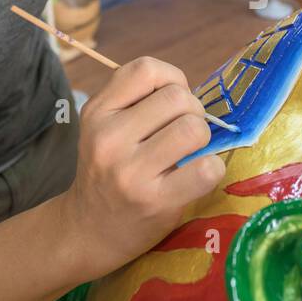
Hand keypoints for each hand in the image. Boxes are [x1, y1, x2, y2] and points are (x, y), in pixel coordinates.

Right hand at [62, 57, 225, 278]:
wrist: (89, 231)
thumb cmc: (109, 172)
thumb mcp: (104, 127)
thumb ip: (138, 101)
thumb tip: (193, 93)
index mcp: (97, 112)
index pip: (146, 69)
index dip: (171, 79)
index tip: (170, 103)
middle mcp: (109, 138)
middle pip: (178, 98)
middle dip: (192, 111)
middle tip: (184, 133)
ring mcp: (131, 171)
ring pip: (193, 128)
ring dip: (203, 139)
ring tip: (189, 153)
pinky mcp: (155, 201)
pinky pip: (206, 168)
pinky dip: (212, 168)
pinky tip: (197, 175)